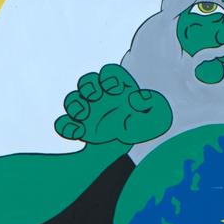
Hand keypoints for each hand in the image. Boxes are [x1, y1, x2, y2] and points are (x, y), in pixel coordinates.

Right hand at [54, 63, 171, 146]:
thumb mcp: (159, 116)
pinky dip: (66, 127)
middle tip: (96, 96)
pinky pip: (64, 124)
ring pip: (72, 100)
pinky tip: (78, 132)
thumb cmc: (147, 128)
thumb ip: (152, 104)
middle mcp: (102, 97)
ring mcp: (90, 113)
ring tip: (84, 114)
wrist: (137, 151)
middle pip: (86, 82)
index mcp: (120, 89)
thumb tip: (133, 99)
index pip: (109, 73)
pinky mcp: (81, 130)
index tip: (115, 89)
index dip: (109, 77)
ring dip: (74, 105)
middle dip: (88, 86)